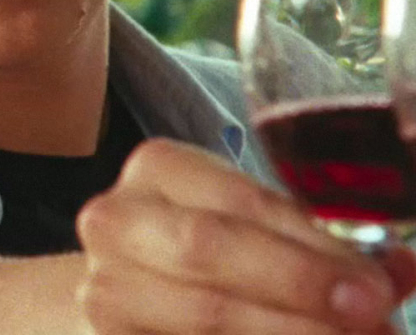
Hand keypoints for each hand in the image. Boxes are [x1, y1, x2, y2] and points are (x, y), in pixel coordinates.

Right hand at [76, 138, 415, 333]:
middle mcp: (116, 220)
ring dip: (285, 332)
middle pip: (206, 248)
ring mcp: (102, 285)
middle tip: (368, 316)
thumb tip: (400, 269)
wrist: (133, 285)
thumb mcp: (261, 229)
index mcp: (159, 170)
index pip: (239, 203)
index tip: (375, 286)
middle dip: (296, 285)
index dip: (309, 248)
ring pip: (199, 312)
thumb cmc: (211, 251)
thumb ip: (323, 246)